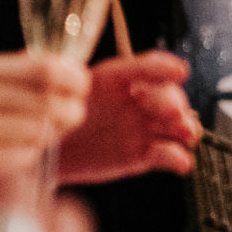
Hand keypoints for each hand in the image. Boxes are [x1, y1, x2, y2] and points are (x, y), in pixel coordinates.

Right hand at [0, 54, 89, 178]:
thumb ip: (20, 71)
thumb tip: (67, 69)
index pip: (44, 71)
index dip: (72, 77)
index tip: (81, 83)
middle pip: (47, 104)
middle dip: (70, 110)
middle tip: (73, 112)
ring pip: (39, 131)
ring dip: (52, 132)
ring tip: (48, 129)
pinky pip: (22, 156)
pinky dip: (31, 152)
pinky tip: (25, 146)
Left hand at [56, 53, 200, 185]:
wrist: (46, 149)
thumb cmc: (62, 111)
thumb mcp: (81, 83)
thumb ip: (110, 76)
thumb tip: (146, 69)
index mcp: (128, 78)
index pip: (158, 70)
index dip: (168, 71)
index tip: (178, 73)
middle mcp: (143, 102)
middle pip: (172, 98)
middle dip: (177, 104)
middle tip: (173, 113)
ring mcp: (145, 129)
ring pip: (176, 126)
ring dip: (185, 129)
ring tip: (184, 133)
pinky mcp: (143, 155)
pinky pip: (167, 155)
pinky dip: (177, 159)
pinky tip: (180, 162)